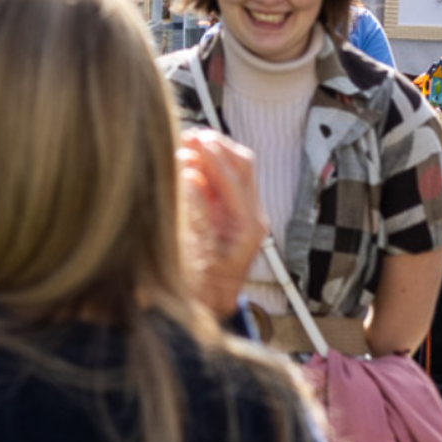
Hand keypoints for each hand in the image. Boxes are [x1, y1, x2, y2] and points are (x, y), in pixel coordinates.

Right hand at [177, 130, 267, 322]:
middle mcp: (253, 216)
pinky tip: (191, 160)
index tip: (187, 139)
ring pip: (239, 168)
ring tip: (188, 142)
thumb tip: (189, 177)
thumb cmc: (204, 285)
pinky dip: (211, 165)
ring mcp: (246, 214)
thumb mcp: (196, 251)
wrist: (215, 306)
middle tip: (189, 134)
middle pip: (243, 165)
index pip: (231, 178)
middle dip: (216, 145)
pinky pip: (227, 180)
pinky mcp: (235, 214)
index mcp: (247, 226)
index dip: (209, 155)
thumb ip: (194, 213)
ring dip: (215, 151)